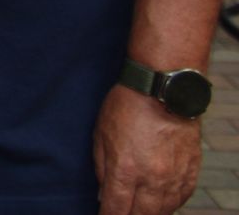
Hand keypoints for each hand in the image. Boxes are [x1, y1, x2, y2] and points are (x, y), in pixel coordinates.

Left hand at [94, 85, 200, 214]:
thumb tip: (103, 194)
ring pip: (164, 211)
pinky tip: (160, 202)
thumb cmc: (126, 106)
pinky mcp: (191, 171)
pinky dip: (170, 204)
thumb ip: (101, 168)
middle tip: (122, 213)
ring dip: (150, 213)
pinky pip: (181, 198)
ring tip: (140, 209)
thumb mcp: (100, 134)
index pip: (116, 209)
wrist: (163, 89)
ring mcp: (174, 176)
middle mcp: (151, 178)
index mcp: (125, 169)